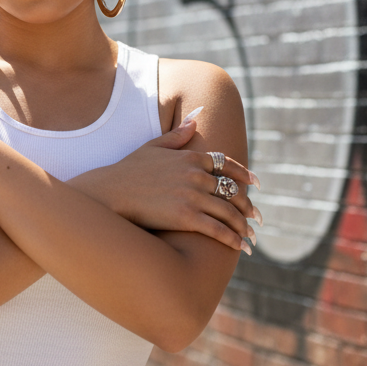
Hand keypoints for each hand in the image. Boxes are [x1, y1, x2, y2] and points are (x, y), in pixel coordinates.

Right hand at [74, 115, 260, 252]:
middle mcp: (196, 175)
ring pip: (229, 213)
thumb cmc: (128, 170)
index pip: (227, 165)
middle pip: (232, 192)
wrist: (109, 192)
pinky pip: (217, 229)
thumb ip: (178, 135)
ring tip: (250, 238)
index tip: (256, 185)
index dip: (245, 176)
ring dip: (243, 227)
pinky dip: (232, 239)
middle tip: (257, 219)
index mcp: (191, 157)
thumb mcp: (153, 146)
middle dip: (248, 208)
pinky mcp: (186, 217)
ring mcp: (192, 196)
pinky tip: (239, 246)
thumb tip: (196, 119)